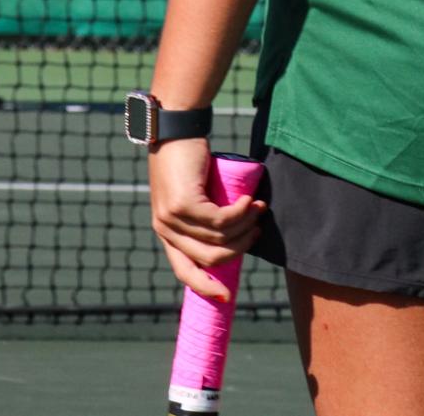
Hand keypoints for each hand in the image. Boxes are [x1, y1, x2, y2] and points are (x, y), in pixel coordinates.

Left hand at [148, 137, 266, 302]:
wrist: (174, 127)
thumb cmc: (186, 157)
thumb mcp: (191, 191)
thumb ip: (202, 212)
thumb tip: (232, 233)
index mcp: (165, 232)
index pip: (184, 271)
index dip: (206, 287)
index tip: (227, 297)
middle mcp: (165, 229)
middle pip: (210, 257)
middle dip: (240, 247)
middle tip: (258, 228)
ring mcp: (173, 218)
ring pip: (219, 238)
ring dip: (245, 226)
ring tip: (259, 208)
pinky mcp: (184, 204)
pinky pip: (220, 220)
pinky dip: (240, 214)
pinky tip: (250, 202)